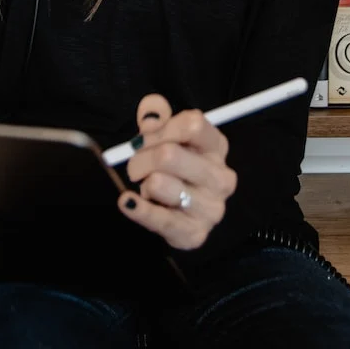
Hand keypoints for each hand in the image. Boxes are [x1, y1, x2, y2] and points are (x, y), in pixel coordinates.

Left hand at [117, 94, 236, 250]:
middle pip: (169, 155)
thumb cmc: (175, 166)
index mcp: (217, 147)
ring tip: (148, 187)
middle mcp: (221, 177)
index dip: (162, 128)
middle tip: (134, 164)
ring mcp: (212, 208)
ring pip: (160, 184)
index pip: (193, 125)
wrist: (180, 213)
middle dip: (141, 157)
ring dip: (144, 184)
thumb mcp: (167, 135)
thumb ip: (157, 115)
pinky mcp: (195, 234)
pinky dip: (138, 209)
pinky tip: (127, 201)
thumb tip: (151, 117)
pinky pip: (159, 219)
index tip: (143, 136)